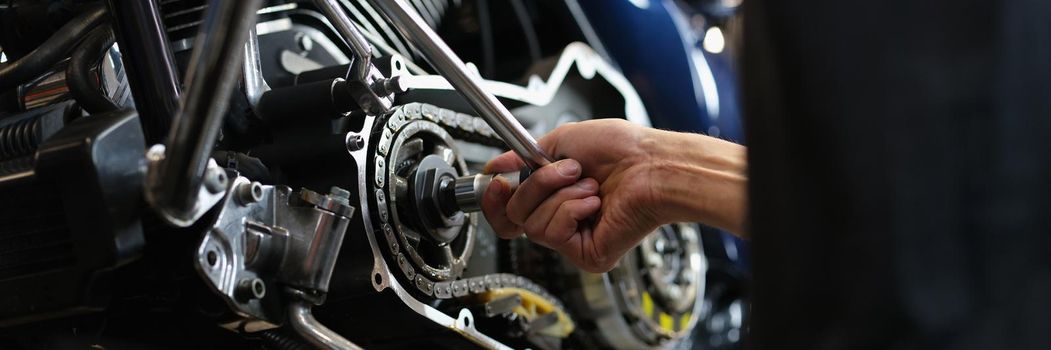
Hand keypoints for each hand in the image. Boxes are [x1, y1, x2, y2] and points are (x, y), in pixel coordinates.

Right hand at [481, 119, 672, 272]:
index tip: (496, 180)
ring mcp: (574, 239)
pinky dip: (572, 209)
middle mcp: (562, 218)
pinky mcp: (587, 254)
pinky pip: (553, 234)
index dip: (496, 198)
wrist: (653, 164)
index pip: (509, 210)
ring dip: (561, 194)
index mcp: (554, 194)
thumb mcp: (563, 141)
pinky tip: (595, 202)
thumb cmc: (623, 150)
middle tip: (569, 169)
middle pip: (513, 216)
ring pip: (532, 224)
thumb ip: (523, 155)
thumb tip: (496, 164)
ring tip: (590, 184)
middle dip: (537, 185)